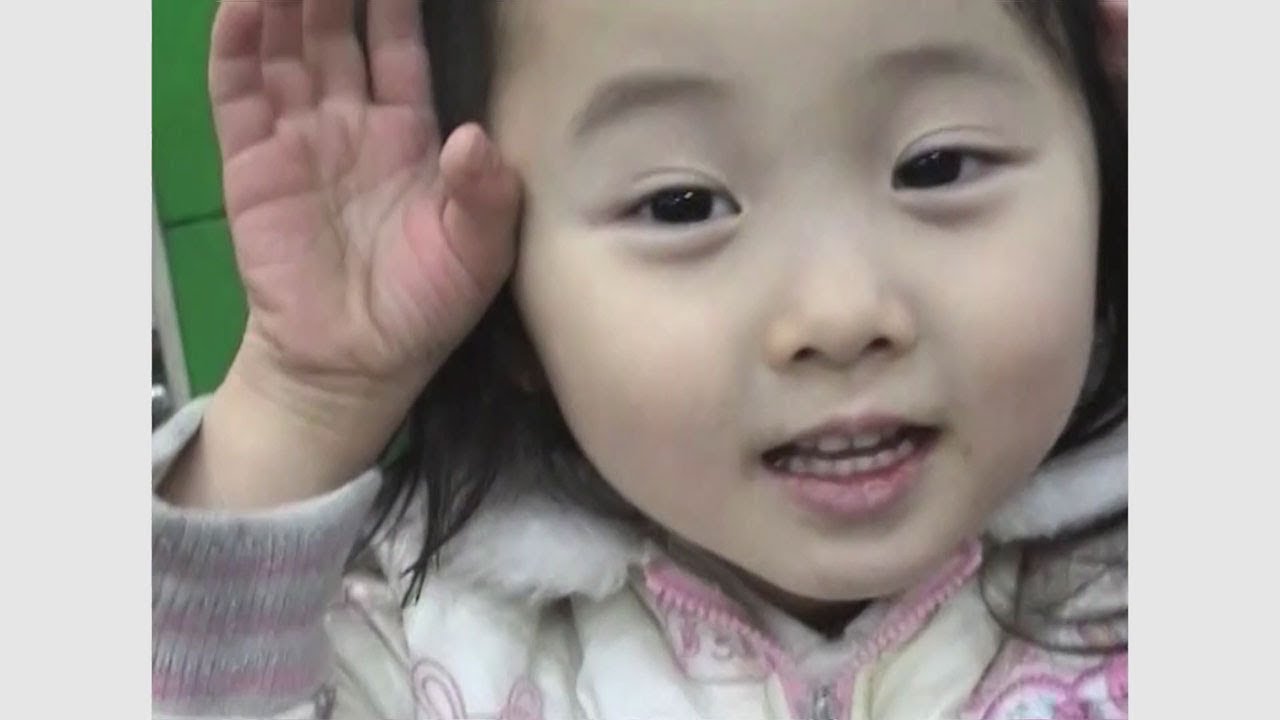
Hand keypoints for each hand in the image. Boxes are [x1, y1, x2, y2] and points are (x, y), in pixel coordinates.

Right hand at [164, 0, 519, 507]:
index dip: (396, 3)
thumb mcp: (478, 256)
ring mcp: (296, 137)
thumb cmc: (422, 308)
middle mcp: (350, 124)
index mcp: (408, 136)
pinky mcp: (250, 161)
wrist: (352, 364)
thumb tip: (474, 139)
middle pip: (336, 33)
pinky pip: (238, 91)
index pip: (399, 48)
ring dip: (283, 2)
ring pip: (285, 48)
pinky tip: (242, 3)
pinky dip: (235, 44)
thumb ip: (487, 197)